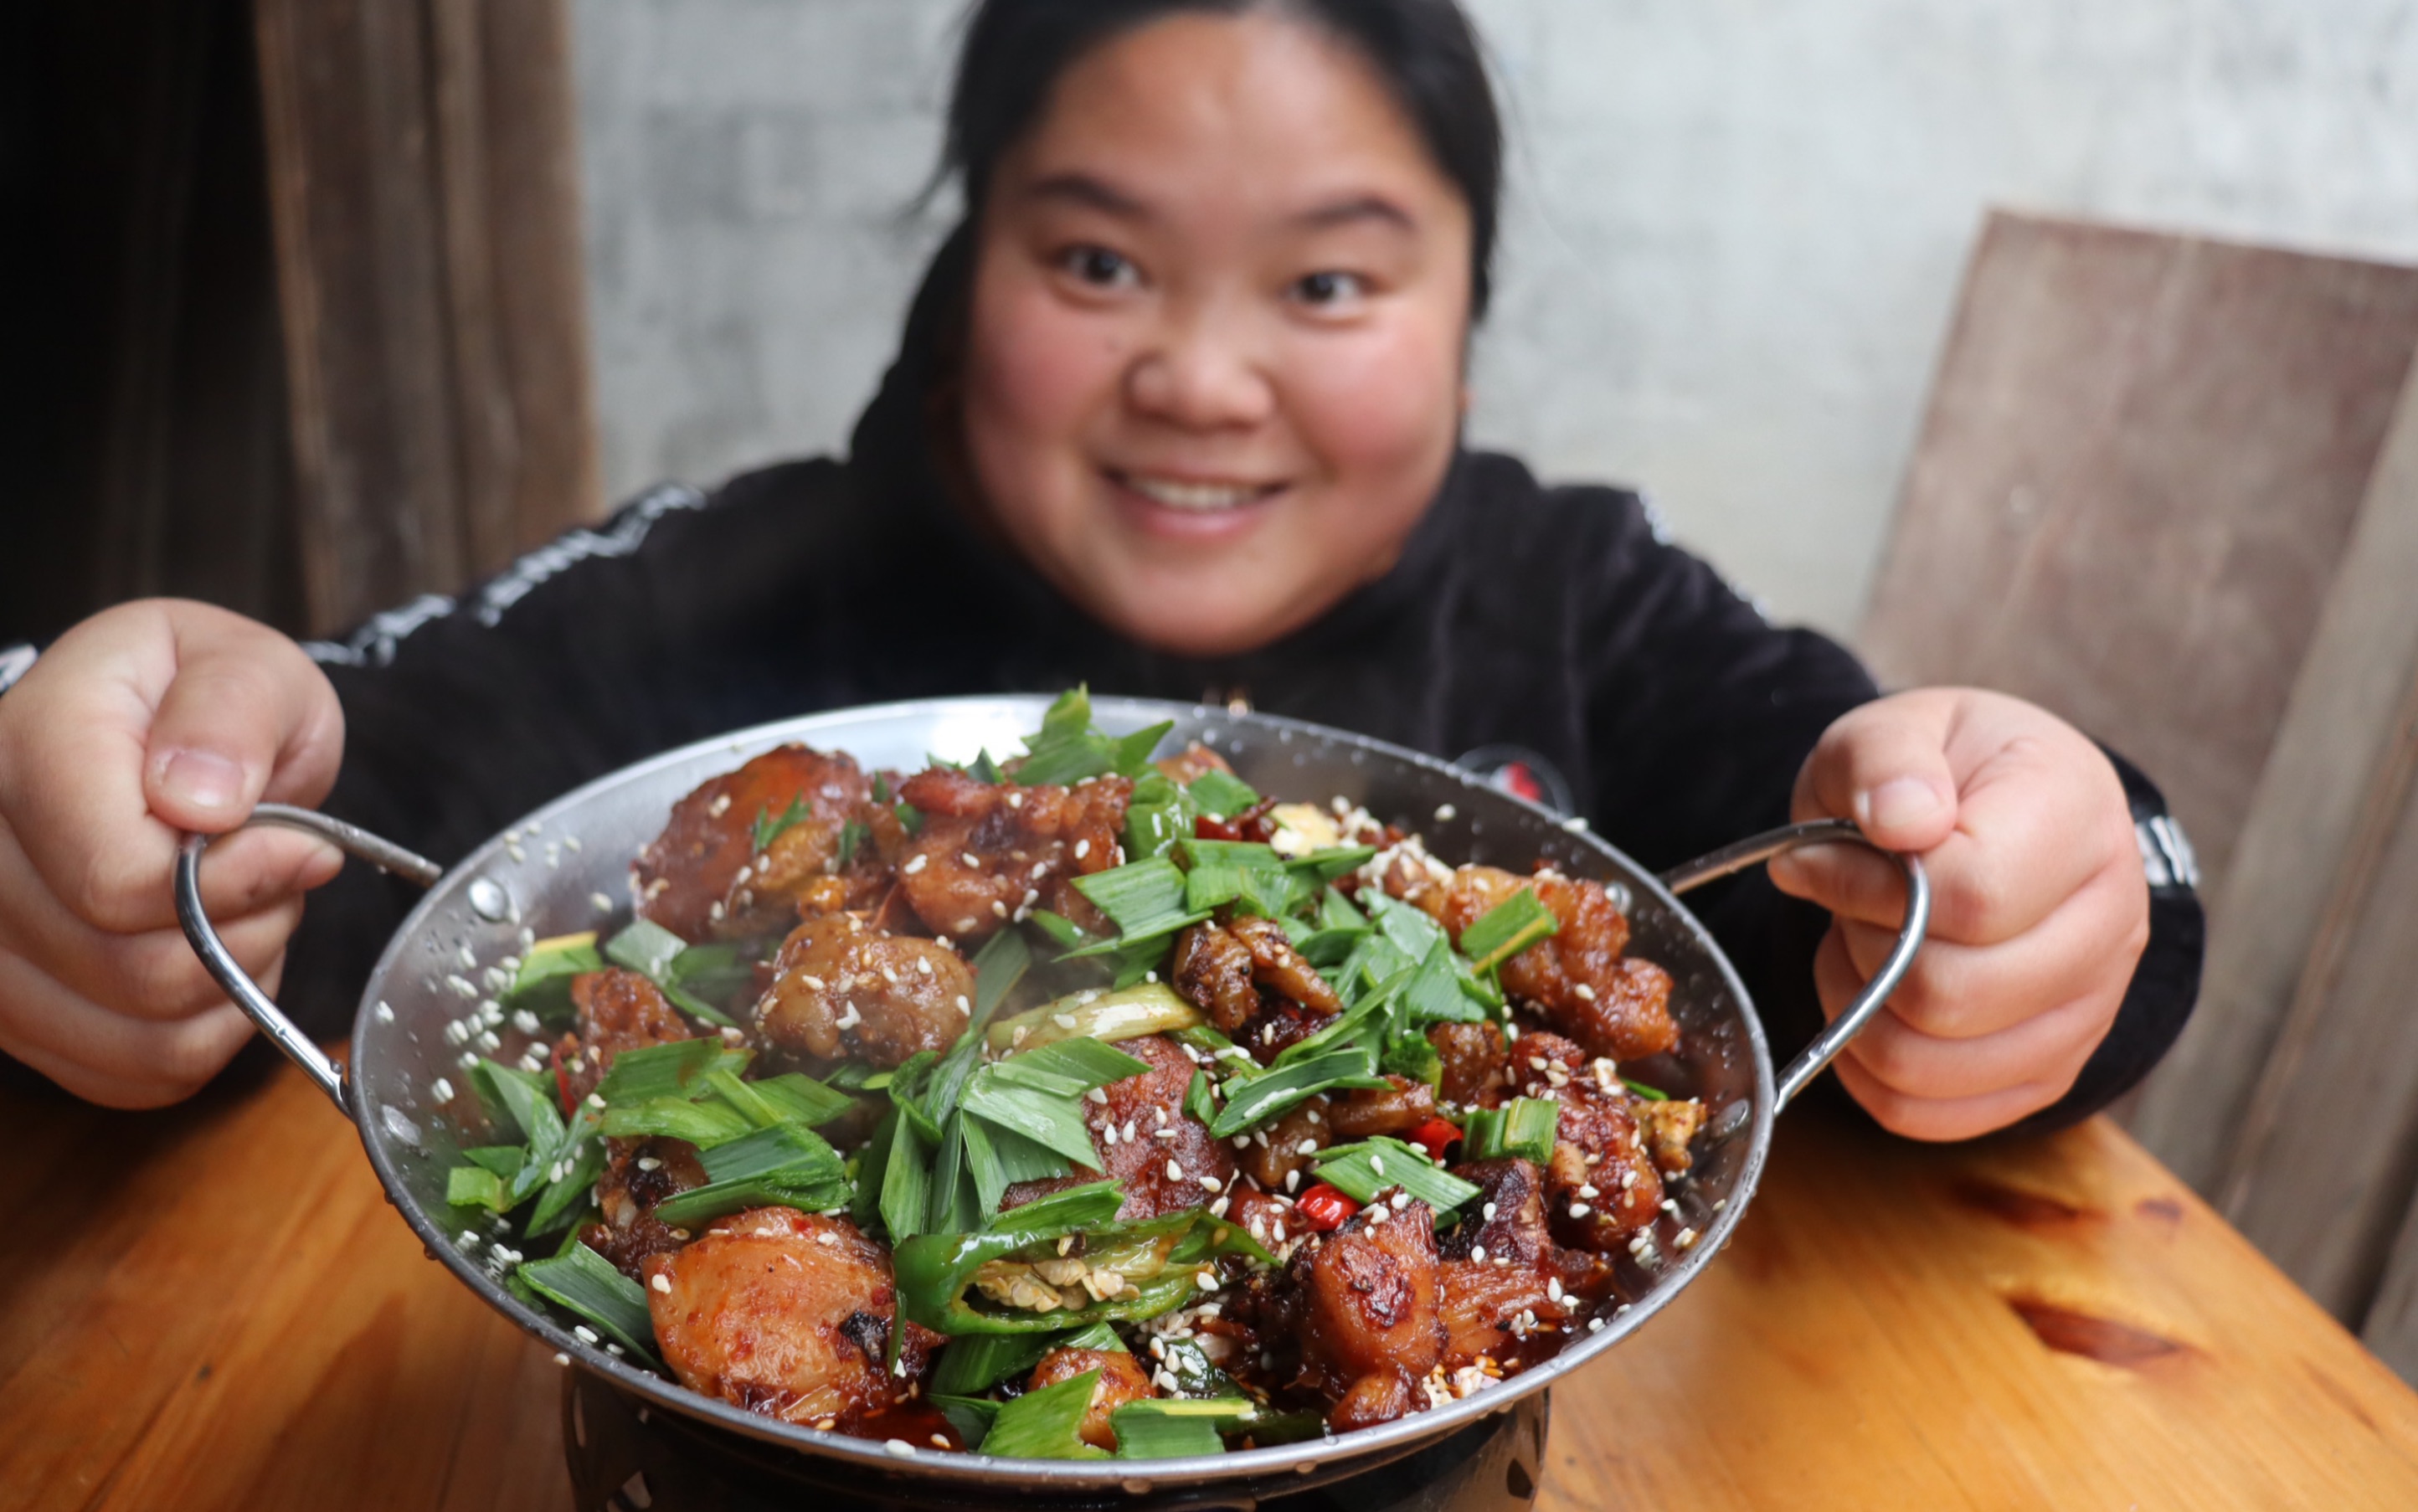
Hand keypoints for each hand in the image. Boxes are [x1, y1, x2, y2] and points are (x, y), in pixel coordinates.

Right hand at [0, 600, 345, 1106]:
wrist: (169, 745)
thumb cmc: (209, 706)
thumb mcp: (247, 669)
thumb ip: (231, 714)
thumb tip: (201, 801)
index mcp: (25, 749)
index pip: (119, 882)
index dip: (238, 880)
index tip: (297, 844)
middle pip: (131, 969)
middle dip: (246, 931)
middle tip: (275, 873)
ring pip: (138, 1035)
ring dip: (233, 985)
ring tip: (245, 908)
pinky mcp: (16, 1012)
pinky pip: (135, 1073)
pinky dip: (205, 1031)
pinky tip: (213, 958)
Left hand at [1764, 687, 2147, 1139]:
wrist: (1990, 813)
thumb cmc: (1936, 773)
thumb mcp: (1892, 730)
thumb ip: (1886, 760)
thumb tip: (1901, 821)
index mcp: (2081, 817)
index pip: (1972, 897)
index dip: (1870, 887)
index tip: (1824, 854)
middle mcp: (2111, 922)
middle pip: (1952, 993)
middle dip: (1862, 947)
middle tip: (1843, 901)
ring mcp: (2091, 1009)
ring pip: (1933, 1063)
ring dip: (1854, 1009)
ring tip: (1853, 943)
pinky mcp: (2048, 1072)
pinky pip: (1928, 1113)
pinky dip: (1863, 1068)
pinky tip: (1863, 1000)